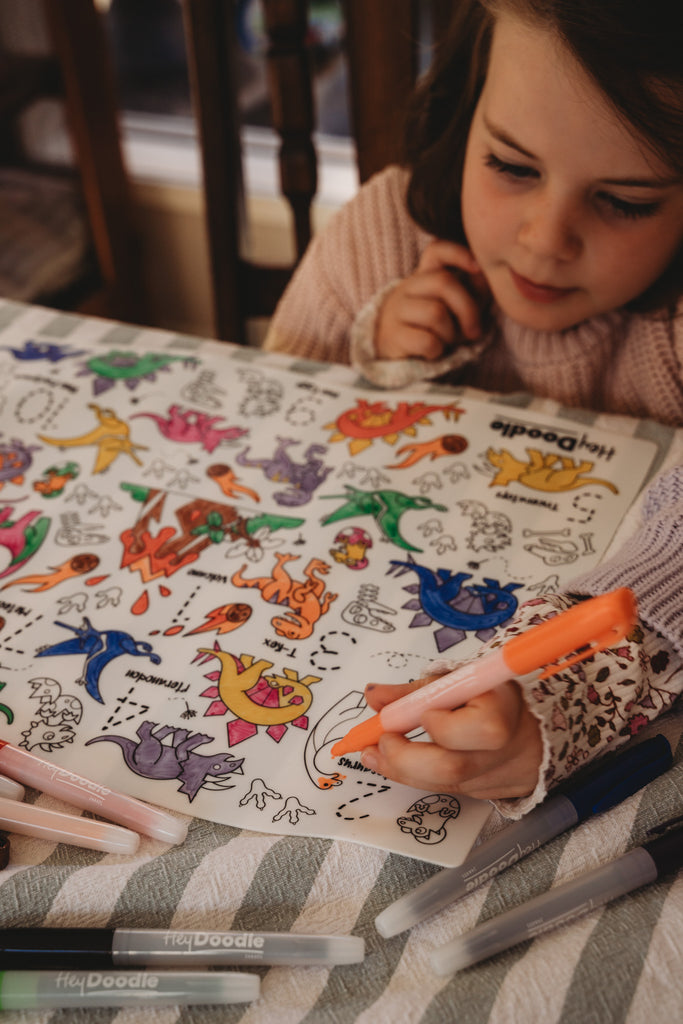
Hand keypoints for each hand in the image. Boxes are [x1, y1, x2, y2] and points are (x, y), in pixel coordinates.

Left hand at [359, 675, 542, 800]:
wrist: (532, 724)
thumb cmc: (491, 696)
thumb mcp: (457, 682)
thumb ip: (414, 692)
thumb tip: (373, 695)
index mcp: (505, 710)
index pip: (478, 727)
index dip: (440, 724)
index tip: (419, 714)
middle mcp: (505, 749)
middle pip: (454, 768)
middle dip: (406, 759)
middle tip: (380, 743)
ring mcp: (500, 777)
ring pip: (447, 786)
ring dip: (403, 771)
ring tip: (375, 756)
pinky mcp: (491, 793)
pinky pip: (450, 790)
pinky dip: (421, 778)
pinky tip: (401, 764)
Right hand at [375, 240, 489, 361]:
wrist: (391, 356)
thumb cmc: (430, 330)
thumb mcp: (452, 308)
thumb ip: (471, 292)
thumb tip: (484, 278)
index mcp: (423, 277)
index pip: (437, 251)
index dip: (458, 253)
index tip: (477, 267)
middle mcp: (407, 288)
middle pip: (443, 282)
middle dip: (467, 309)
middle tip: (473, 331)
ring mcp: (397, 311)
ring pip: (436, 313)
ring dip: (450, 333)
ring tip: (446, 341)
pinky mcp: (393, 336)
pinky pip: (426, 340)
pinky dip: (437, 350)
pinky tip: (433, 353)